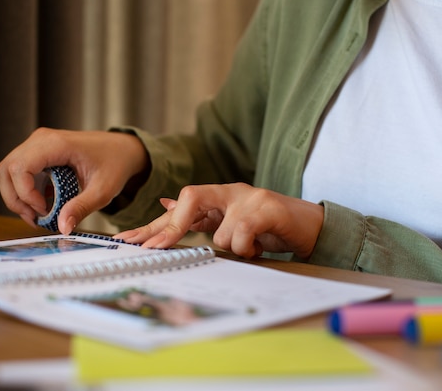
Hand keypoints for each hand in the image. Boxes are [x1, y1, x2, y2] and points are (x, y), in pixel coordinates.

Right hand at [0, 127, 148, 232]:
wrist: (122, 149)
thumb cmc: (114, 163)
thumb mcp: (103, 190)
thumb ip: (81, 208)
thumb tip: (62, 228)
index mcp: (56, 143)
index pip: (20, 167)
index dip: (25, 194)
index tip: (44, 210)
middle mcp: (41, 140)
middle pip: (6, 169)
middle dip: (16, 199)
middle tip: (36, 218)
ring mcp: (37, 145)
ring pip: (8, 171)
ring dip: (17, 197)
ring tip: (39, 214)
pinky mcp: (38, 153)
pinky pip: (18, 172)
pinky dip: (24, 191)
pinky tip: (44, 204)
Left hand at [114, 183, 323, 258]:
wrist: (310, 225)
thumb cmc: (268, 228)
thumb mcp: (230, 222)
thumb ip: (201, 215)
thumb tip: (166, 203)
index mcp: (219, 195)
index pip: (180, 205)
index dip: (155, 224)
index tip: (130, 241)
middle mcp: (230, 191)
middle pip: (190, 198)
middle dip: (172, 227)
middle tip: (155, 249)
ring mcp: (248, 197)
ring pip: (220, 232)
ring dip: (234, 248)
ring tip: (251, 247)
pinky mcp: (266, 207)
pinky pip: (241, 235)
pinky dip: (248, 249)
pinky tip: (260, 247)